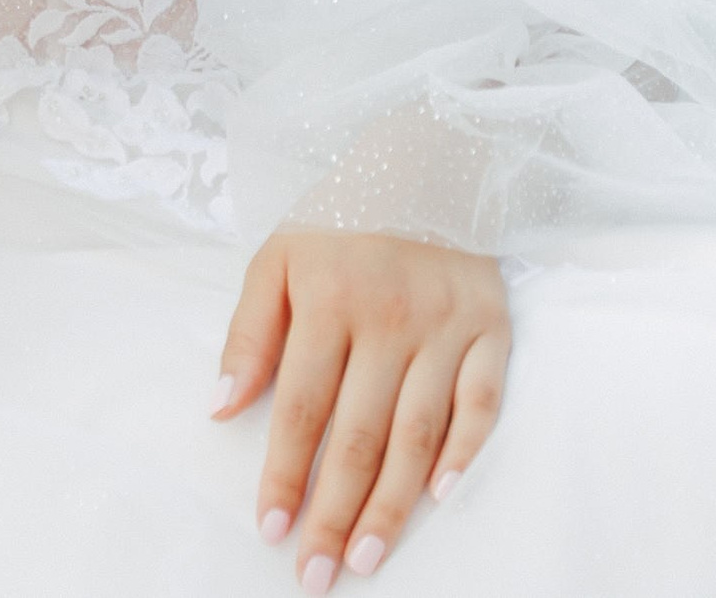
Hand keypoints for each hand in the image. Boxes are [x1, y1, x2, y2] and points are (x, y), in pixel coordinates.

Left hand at [214, 231, 509, 582]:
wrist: (425, 159)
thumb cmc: (340, 220)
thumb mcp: (278, 257)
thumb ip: (248, 333)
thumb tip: (222, 409)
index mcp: (329, 297)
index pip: (302, 408)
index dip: (285, 475)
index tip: (271, 532)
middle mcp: (390, 316)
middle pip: (358, 434)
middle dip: (334, 512)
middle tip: (317, 575)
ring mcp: (446, 326)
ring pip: (417, 434)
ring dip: (391, 504)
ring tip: (364, 557)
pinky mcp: (492, 329)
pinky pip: (482, 404)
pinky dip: (465, 453)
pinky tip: (441, 497)